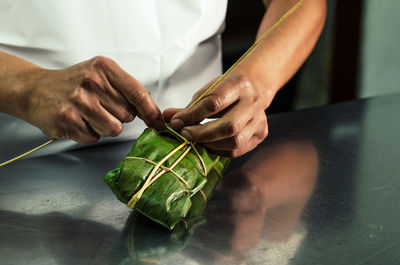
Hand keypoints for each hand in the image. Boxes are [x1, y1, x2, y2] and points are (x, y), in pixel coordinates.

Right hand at [21, 56, 162, 142]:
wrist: (35, 89)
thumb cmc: (74, 83)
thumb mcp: (101, 74)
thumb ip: (127, 89)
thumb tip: (154, 113)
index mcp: (104, 68)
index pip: (139, 94)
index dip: (152, 112)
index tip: (158, 123)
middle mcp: (92, 83)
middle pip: (128, 116)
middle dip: (118, 116)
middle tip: (100, 106)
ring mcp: (79, 102)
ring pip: (114, 129)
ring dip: (104, 127)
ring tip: (89, 114)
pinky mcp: (68, 121)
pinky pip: (94, 138)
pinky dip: (88, 133)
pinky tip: (77, 120)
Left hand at [163, 74, 268, 156]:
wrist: (256, 86)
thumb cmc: (228, 88)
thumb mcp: (209, 90)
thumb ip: (190, 106)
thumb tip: (166, 118)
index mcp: (238, 84)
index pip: (214, 103)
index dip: (192, 115)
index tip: (176, 122)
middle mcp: (253, 102)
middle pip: (228, 126)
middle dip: (202, 134)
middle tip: (185, 134)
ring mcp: (260, 120)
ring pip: (234, 141)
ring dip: (210, 144)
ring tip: (196, 139)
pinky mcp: (261, 133)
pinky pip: (238, 150)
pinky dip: (219, 150)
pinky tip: (210, 144)